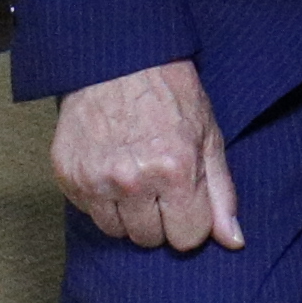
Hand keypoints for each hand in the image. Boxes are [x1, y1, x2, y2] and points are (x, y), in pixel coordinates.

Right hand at [51, 60, 238, 252]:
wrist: (118, 60)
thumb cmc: (170, 95)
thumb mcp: (208, 137)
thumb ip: (220, 193)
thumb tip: (232, 242)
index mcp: (175, 171)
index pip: (187, 238)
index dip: (191, 220)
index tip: (187, 199)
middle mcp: (133, 181)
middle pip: (151, 239)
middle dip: (160, 217)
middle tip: (159, 183)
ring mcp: (96, 180)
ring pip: (118, 232)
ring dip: (129, 213)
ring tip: (135, 176)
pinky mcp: (68, 177)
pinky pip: (90, 214)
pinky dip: (102, 200)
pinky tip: (111, 169)